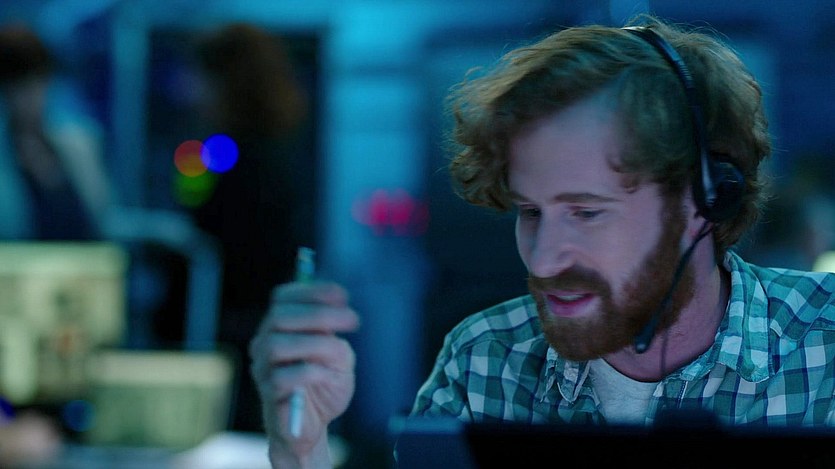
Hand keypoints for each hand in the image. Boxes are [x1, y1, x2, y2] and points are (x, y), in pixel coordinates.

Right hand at [249, 281, 358, 466]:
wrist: (312, 426)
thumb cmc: (323, 385)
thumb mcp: (338, 355)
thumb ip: (333, 335)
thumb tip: (337, 313)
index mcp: (280, 327)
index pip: (283, 297)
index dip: (311, 291)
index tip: (342, 296)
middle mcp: (265, 343)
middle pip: (279, 316)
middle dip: (319, 314)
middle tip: (352, 320)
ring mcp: (262, 368)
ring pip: (275, 345)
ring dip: (314, 343)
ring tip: (338, 351)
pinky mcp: (268, 394)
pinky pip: (281, 377)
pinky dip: (310, 372)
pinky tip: (327, 374)